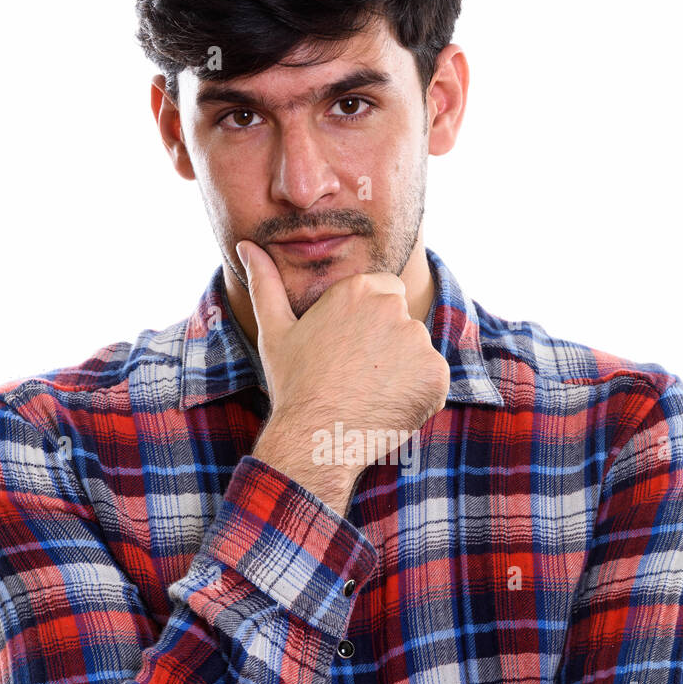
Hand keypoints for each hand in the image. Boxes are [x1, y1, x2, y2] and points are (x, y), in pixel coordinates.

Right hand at [238, 240, 450, 463]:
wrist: (315, 437)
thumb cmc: (293, 385)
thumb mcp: (275, 331)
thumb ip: (266, 283)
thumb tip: (246, 245)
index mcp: (358, 289)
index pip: (385, 291)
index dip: (369, 322)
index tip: (351, 349)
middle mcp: (392, 307)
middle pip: (402, 321)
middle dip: (388, 343)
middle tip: (357, 375)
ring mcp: (417, 340)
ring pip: (418, 352)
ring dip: (404, 370)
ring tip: (370, 394)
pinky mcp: (436, 373)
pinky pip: (433, 380)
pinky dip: (419, 395)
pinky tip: (388, 408)